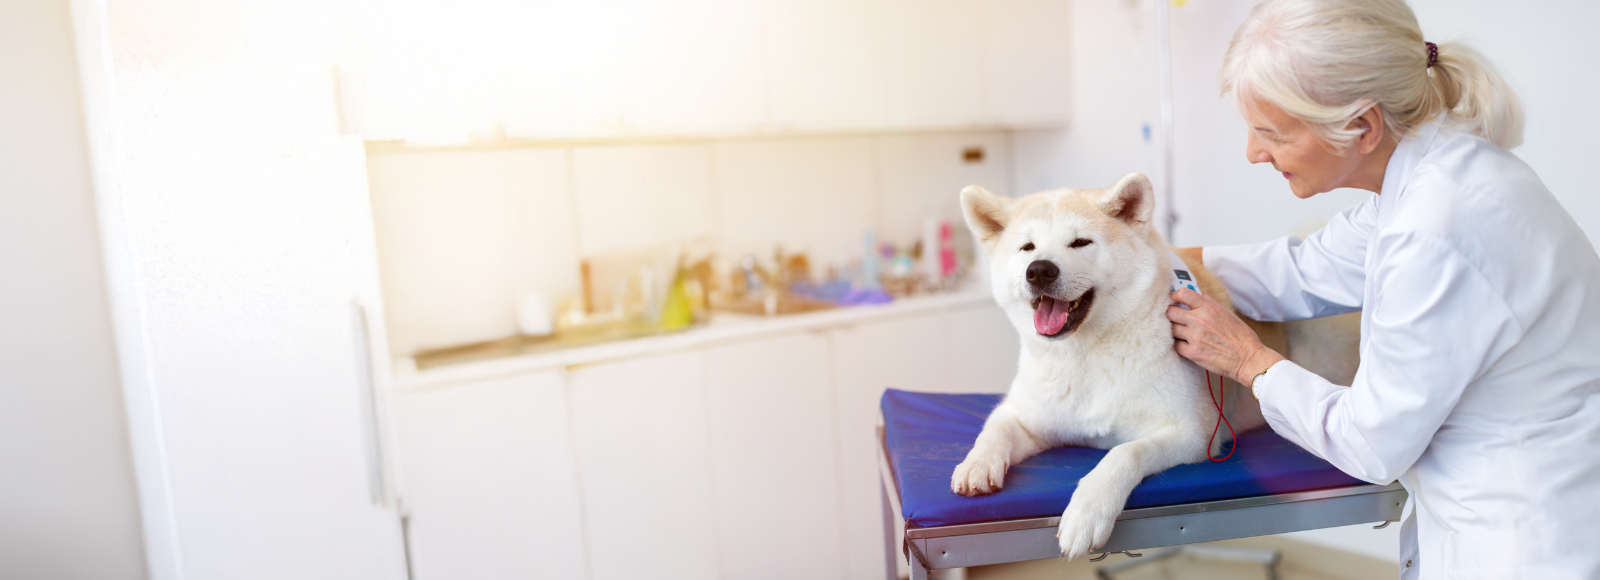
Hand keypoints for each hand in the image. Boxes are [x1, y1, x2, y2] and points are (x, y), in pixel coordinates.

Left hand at [1166, 288, 1283, 384]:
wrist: (1248, 359)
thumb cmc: (1242, 337)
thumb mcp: (1229, 314)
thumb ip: (1212, 304)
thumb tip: (1201, 295)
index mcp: (1209, 308)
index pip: (1183, 294)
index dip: (1174, 296)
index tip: (1173, 300)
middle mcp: (1200, 320)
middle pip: (1170, 312)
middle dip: (1171, 315)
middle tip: (1174, 319)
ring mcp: (1195, 336)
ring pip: (1172, 329)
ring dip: (1175, 331)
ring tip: (1183, 334)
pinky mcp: (1193, 352)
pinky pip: (1176, 345)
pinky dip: (1180, 345)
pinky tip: (1187, 345)